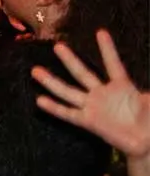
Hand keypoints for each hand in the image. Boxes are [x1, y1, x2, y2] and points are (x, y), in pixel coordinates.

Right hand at [34, 29, 148, 158]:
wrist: (146, 143)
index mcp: (122, 86)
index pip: (113, 64)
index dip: (107, 49)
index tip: (101, 32)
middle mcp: (103, 94)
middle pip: (83, 73)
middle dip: (70, 60)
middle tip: (57, 46)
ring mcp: (93, 107)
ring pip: (69, 92)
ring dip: (52, 82)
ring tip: (36, 71)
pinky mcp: (88, 122)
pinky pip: (69, 114)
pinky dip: (55, 108)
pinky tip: (40, 101)